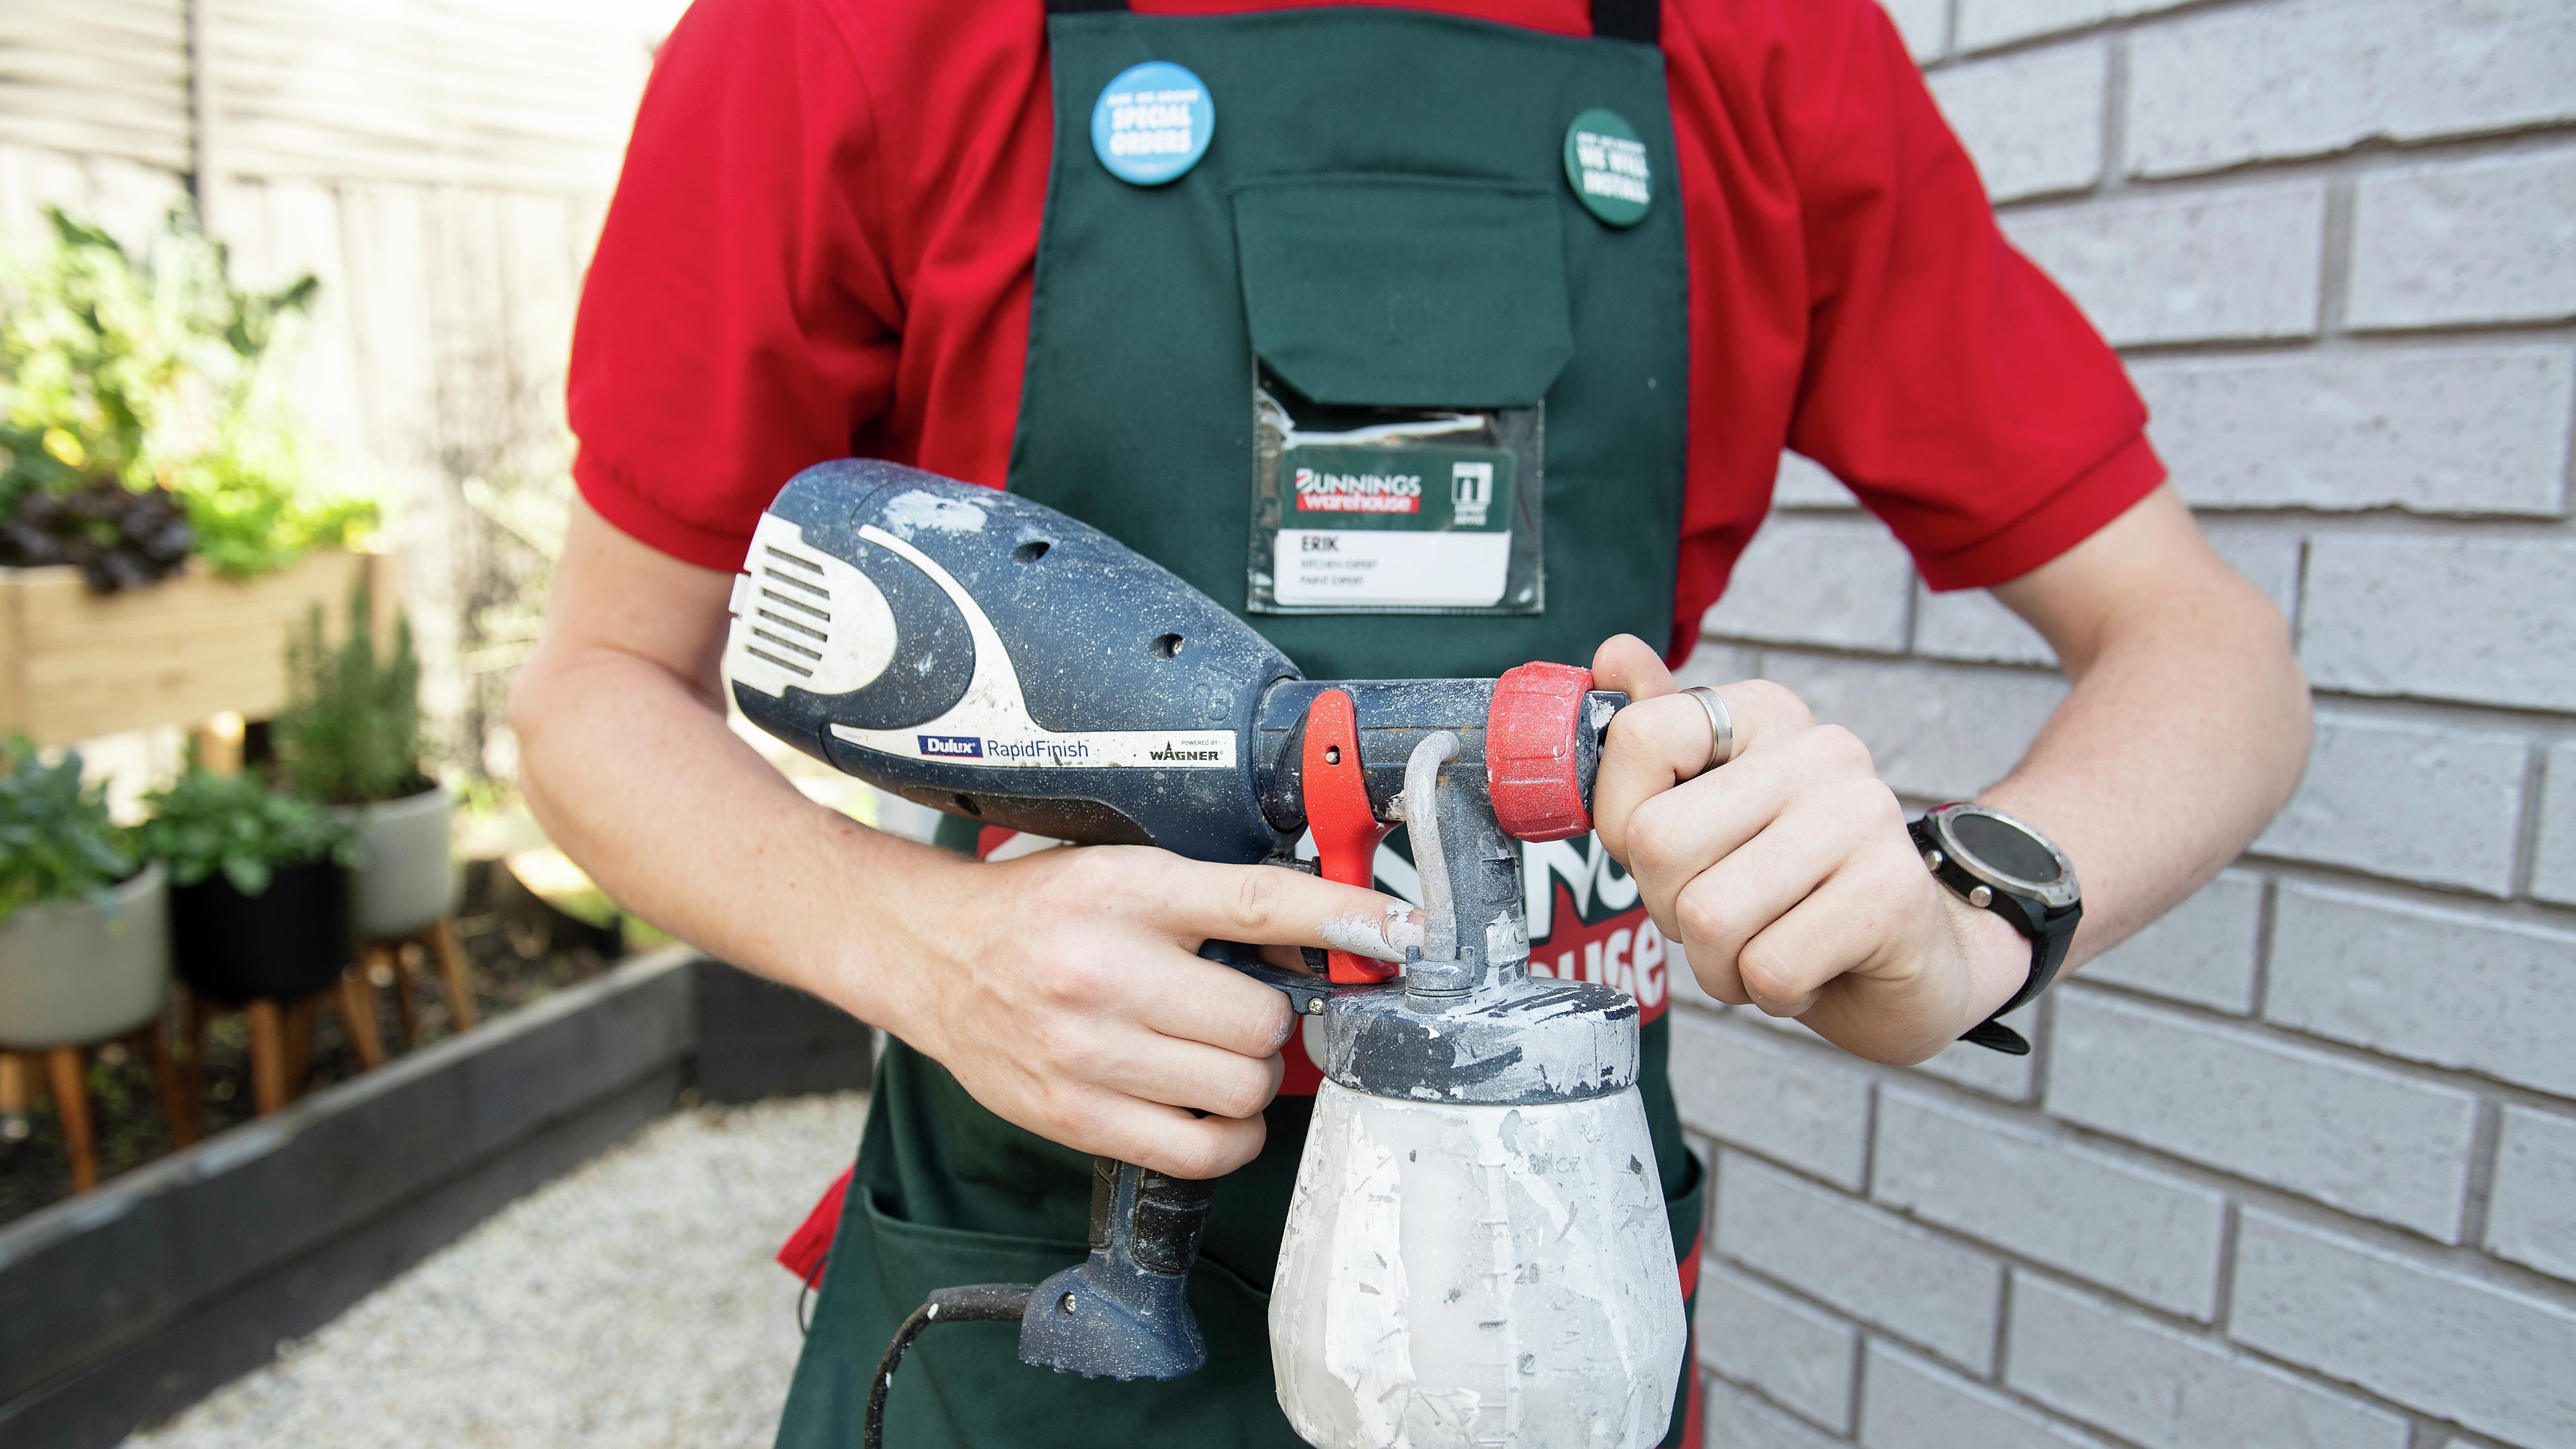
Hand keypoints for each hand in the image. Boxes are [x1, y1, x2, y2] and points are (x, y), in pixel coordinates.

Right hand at [888, 844, 1419, 1178]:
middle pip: (1262, 1021)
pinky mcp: (1075, 1115)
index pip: (1261, 904)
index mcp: (1129, 892)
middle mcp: (1106, 970)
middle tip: (1245, 1007)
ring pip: (1240, 1090)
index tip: (1400, 934)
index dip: (1345, 918)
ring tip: (1220, 1054)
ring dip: (1253, 1079)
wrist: (935, 957)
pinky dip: (1228, 1136)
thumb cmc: (1042, 912)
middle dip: (1274, 1020)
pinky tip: (1212, 1107)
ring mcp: (1088, 1052)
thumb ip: (1224, 901)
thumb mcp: (1132, 875)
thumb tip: (1331, 931)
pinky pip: (1199, 1151)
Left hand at [1589, 636, 2029, 1064]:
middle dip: (1667, 907)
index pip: (1638, 737)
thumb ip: (1654, 741)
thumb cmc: (1790, 891)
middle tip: (1723, 915)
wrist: (1914, 963)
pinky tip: (1809, 970)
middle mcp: (1820, 750)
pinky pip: (1767, 970)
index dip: (1621, 821)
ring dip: (1717, 963)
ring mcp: (1864, 817)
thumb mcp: (1708, 814)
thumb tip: (1612, 653)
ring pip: (1707, 917)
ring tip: (1765, 945)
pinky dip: (1769, 994)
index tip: (1662, 850)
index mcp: (1765, 715)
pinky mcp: (1892, 896)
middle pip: (1658, 841)